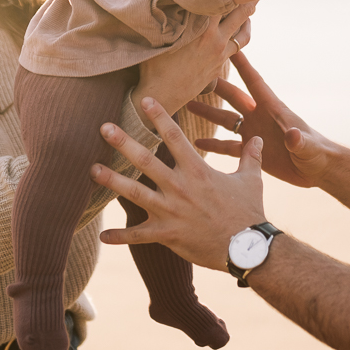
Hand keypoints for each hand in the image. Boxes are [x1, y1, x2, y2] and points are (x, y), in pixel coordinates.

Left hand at [95, 98, 266, 271]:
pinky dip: (120, 236)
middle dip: (123, 143)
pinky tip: (102, 235)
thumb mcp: (252, 180)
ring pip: (135, 193)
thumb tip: (257, 138)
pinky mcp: (167, 234)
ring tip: (92, 170)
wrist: (248, 248)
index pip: (174, 136)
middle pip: (146, 160)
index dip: (159, 116)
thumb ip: (250, 157)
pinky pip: (138, 236)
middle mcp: (180, 187)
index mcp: (197, 171)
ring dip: (112, 181)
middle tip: (103, 127)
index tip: (144, 100)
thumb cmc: (249, 212)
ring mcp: (171, 211)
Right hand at [135, 3, 254, 114]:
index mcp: (201, 27)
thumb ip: (169, 16)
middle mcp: (215, 38)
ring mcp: (220, 53)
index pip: (221, 0)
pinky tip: (239, 30)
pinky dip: (241, 35)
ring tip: (250, 8)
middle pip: (240, 12)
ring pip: (244, 32)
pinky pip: (238, 46)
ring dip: (248, 19)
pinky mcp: (220, 65)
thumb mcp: (160, 35)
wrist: (162, 94)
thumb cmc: (154, 63)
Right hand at [190, 51, 338, 189]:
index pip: (254, 81)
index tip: (229, 45)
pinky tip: (196, 142)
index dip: (242, 64)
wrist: (319, 171)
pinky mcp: (252, 152)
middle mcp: (260, 117)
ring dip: (208, 113)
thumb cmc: (318, 154)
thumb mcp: (308, 147)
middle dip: (215, 86)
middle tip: (194, 75)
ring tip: (186, 106)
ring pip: (226, 120)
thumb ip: (299, 140)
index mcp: (273, 109)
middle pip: (233, 97)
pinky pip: (228, 146)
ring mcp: (254, 133)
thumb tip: (293, 135)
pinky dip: (213, 144)